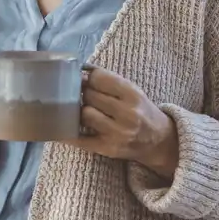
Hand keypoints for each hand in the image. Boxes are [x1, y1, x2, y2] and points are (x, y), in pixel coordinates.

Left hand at [63, 67, 179, 179]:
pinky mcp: (107, 148)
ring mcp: (117, 133)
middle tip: (84, 95)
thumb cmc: (141, 111)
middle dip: (84, 94)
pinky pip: (80, 140)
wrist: (159, 141)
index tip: (86, 79)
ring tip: (84, 110)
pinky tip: (59, 128)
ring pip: (85, 114)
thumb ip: (109, 81)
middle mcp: (127, 114)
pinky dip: (67, 134)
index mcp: (133, 95)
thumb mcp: (132, 91)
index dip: (89, 77)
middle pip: (90, 96)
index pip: (99, 78)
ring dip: (80, 111)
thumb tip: (81, 70)